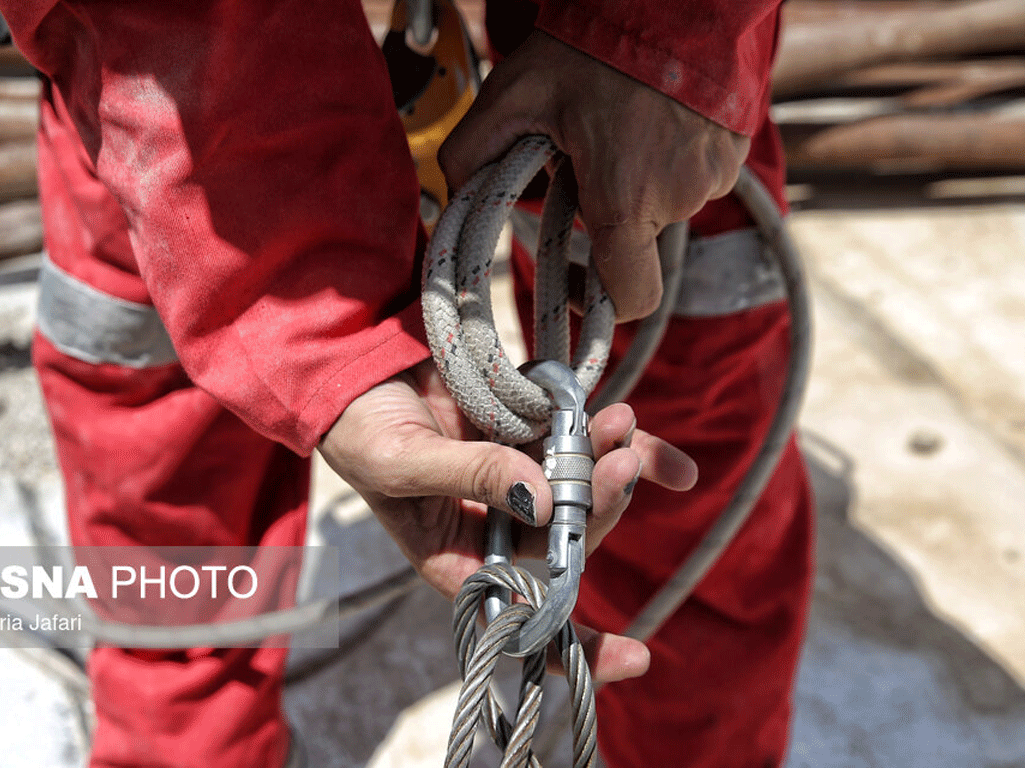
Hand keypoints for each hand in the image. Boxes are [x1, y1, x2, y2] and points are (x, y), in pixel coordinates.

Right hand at [318, 359, 696, 681]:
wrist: (359, 367)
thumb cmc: (360, 432)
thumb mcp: (402, 463)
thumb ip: (469, 476)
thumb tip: (540, 495)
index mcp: (460, 557)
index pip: (522, 618)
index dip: (577, 647)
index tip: (635, 656)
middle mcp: (499, 524)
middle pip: (567, 538)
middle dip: (599, 506)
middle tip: (620, 463)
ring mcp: (522, 474)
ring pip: (586, 487)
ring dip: (615, 464)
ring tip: (621, 424)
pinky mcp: (535, 430)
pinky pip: (588, 443)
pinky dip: (626, 445)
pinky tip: (665, 454)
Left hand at [439, 30, 749, 322]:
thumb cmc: (596, 42)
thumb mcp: (515, 92)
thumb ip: (471, 152)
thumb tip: (453, 194)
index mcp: (626, 199)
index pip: (628, 299)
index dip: (597, 301)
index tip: (576, 276)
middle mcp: (678, 197)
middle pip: (633, 236)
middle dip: (605, 206)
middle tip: (583, 153)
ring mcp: (714, 175)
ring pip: (664, 202)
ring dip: (638, 178)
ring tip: (620, 123)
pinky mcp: (735, 152)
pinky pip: (694, 175)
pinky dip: (668, 157)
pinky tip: (650, 115)